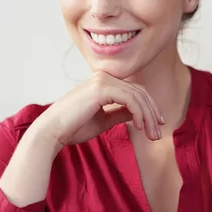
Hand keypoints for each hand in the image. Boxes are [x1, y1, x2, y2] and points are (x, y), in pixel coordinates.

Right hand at [36, 71, 164, 145]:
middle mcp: (104, 76)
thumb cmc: (74, 127)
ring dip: (148, 117)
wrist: (53, 131)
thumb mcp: (103, 120)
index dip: (149, 107)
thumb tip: (137, 114)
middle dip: (152, 113)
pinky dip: (139, 113)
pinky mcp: (101, 88)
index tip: (157, 124)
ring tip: (152, 135)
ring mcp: (103, 80)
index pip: (135, 91)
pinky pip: (130, 99)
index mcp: (104, 82)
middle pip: (139, 92)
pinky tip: (139, 127)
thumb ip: (120, 113)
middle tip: (158, 132)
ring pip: (137, 96)